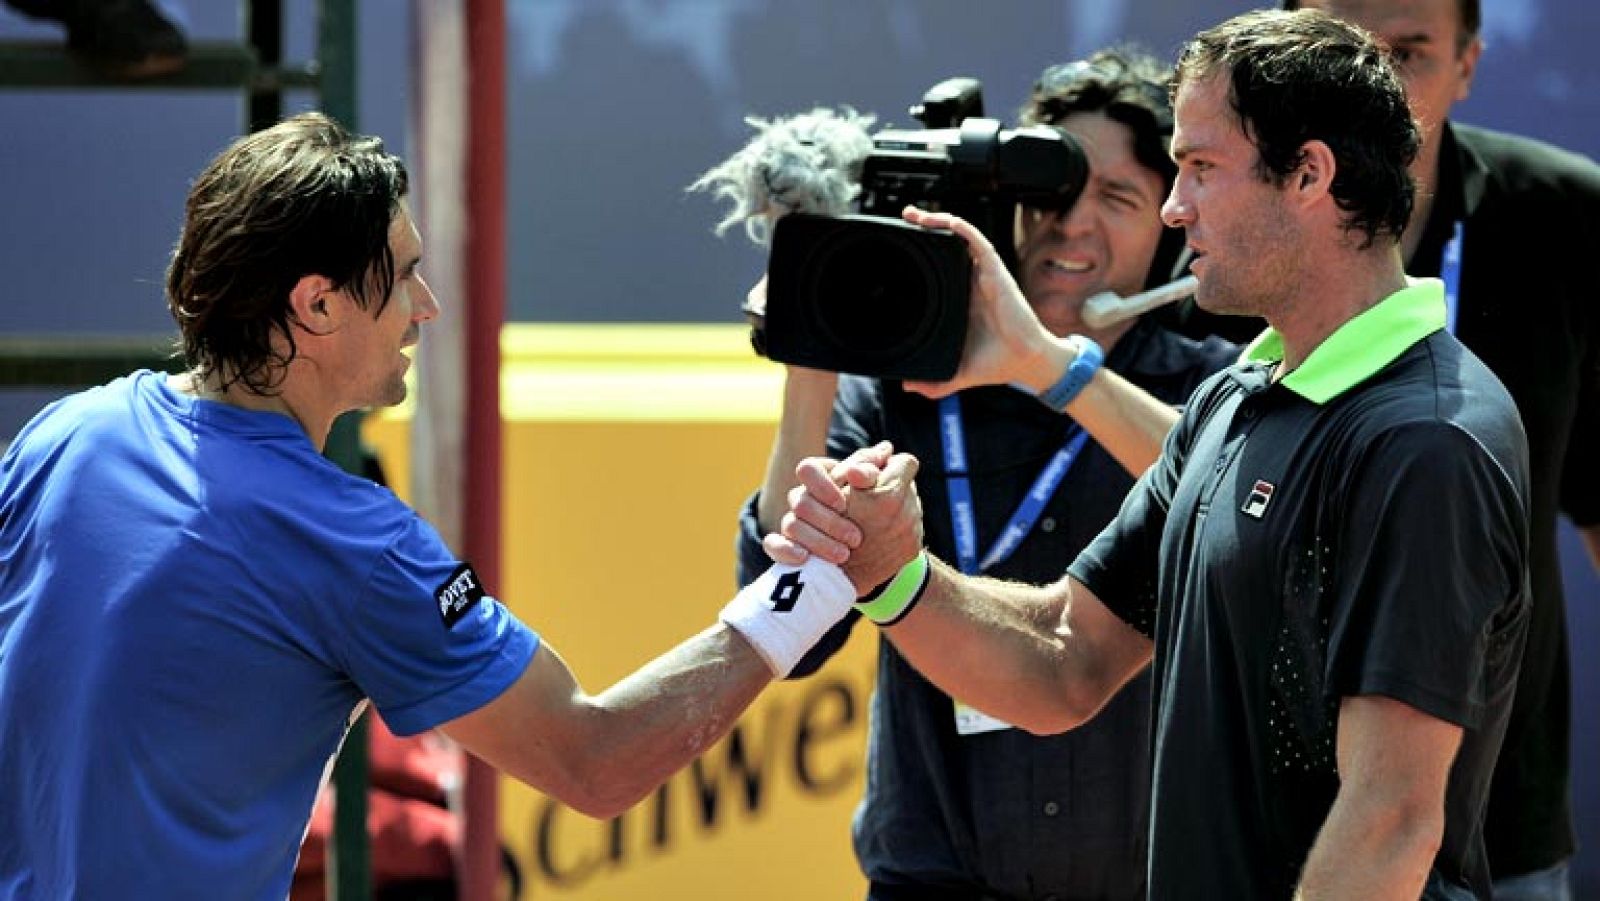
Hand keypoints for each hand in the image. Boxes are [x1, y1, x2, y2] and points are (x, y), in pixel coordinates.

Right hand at [764, 441, 923, 592]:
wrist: (873, 541)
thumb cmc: (874, 503)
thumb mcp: (877, 483)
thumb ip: (874, 468)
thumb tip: (880, 454)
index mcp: (821, 476)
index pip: (807, 469)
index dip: (822, 486)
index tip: (843, 504)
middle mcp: (803, 497)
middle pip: (800, 502)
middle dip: (829, 522)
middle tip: (857, 538)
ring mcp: (794, 522)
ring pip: (791, 525)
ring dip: (817, 541)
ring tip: (844, 555)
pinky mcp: (788, 546)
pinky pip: (774, 545)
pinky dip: (785, 550)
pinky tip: (804, 558)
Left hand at [898, 205, 1062, 397]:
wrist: (1025, 363)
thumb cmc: (998, 362)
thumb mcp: (957, 373)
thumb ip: (935, 383)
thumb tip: (908, 387)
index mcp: (962, 299)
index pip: (940, 268)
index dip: (922, 253)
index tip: (901, 245)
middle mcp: (972, 282)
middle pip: (947, 246)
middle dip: (925, 227)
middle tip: (904, 219)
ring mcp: (983, 275)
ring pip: (960, 238)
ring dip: (938, 222)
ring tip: (916, 215)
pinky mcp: (995, 272)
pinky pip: (978, 242)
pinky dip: (962, 229)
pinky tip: (945, 222)